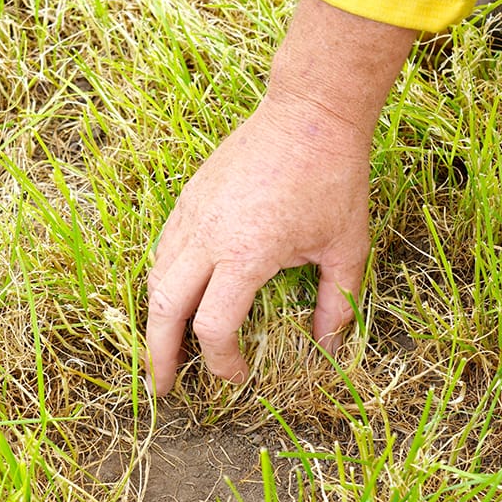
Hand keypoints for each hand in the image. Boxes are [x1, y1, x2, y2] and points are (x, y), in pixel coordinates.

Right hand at [145, 94, 372, 393]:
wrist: (309, 113)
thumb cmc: (333, 179)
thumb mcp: (346, 248)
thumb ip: (337, 304)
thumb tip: (330, 348)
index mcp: (245, 255)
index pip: (213, 328)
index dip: (222, 362)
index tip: (238, 376)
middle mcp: (207, 237)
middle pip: (163, 309)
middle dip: (159, 355)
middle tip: (163, 388)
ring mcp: (191, 214)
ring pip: (155, 277)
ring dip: (155, 319)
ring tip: (163, 348)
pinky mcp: (188, 198)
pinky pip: (163, 249)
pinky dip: (162, 282)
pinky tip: (175, 298)